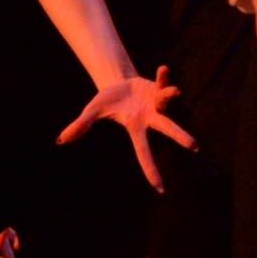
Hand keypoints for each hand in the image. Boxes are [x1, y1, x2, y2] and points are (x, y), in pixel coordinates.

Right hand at [62, 67, 196, 189]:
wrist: (117, 82)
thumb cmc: (107, 102)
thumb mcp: (92, 111)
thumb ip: (80, 126)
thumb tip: (60, 140)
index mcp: (136, 129)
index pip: (144, 154)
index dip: (152, 171)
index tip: (162, 190)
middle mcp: (151, 119)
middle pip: (168, 129)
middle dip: (181, 137)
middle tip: (196, 146)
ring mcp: (157, 103)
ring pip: (167, 101)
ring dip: (168, 95)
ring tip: (175, 90)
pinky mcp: (160, 88)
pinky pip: (164, 82)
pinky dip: (164, 77)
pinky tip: (163, 68)